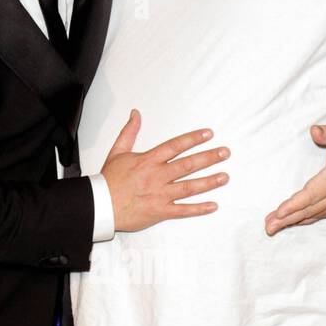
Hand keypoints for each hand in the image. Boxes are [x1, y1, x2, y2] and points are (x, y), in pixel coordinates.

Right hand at [101, 109, 228, 231]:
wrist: (100, 205)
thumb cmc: (108, 180)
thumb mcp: (117, 151)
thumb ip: (129, 132)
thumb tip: (135, 114)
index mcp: (148, 160)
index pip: (175, 146)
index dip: (193, 139)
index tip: (208, 134)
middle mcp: (157, 176)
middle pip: (188, 165)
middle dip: (208, 158)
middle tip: (225, 153)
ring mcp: (160, 195)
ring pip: (189, 187)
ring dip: (209, 181)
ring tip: (225, 176)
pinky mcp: (160, 211)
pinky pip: (183, 211)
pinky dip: (198, 209)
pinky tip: (213, 205)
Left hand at [265, 122, 325, 233]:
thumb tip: (314, 130)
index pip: (313, 193)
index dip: (296, 204)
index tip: (279, 212)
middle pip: (310, 209)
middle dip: (288, 219)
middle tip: (268, 226)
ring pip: (314, 214)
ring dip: (293, 222)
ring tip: (273, 227)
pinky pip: (321, 214)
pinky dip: (305, 220)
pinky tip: (292, 222)